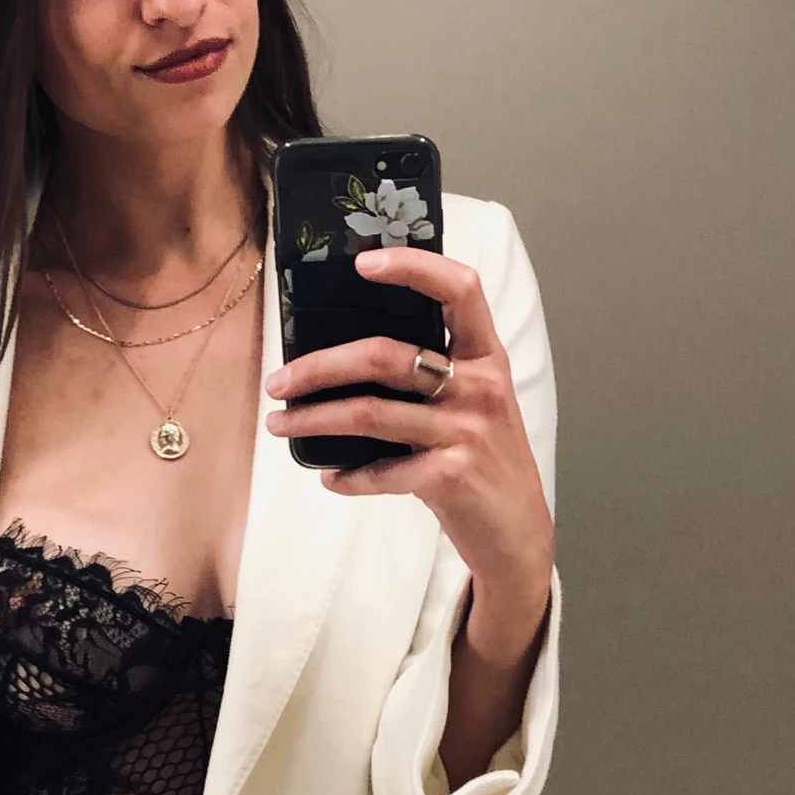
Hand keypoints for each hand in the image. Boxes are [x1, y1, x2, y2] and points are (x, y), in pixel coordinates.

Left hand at [264, 245, 553, 621]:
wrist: (517, 532)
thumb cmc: (485, 457)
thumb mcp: (476, 401)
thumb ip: (433, 369)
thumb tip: (346, 351)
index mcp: (486, 356)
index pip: (460, 289)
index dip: (414, 266)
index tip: (363, 262)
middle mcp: (480, 387)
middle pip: (385, 355)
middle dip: (319, 366)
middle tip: (277, 381)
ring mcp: (466, 432)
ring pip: (368, 413)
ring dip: (312, 419)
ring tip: (278, 424)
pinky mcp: (449, 477)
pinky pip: (379, 471)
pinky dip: (346, 477)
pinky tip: (329, 478)